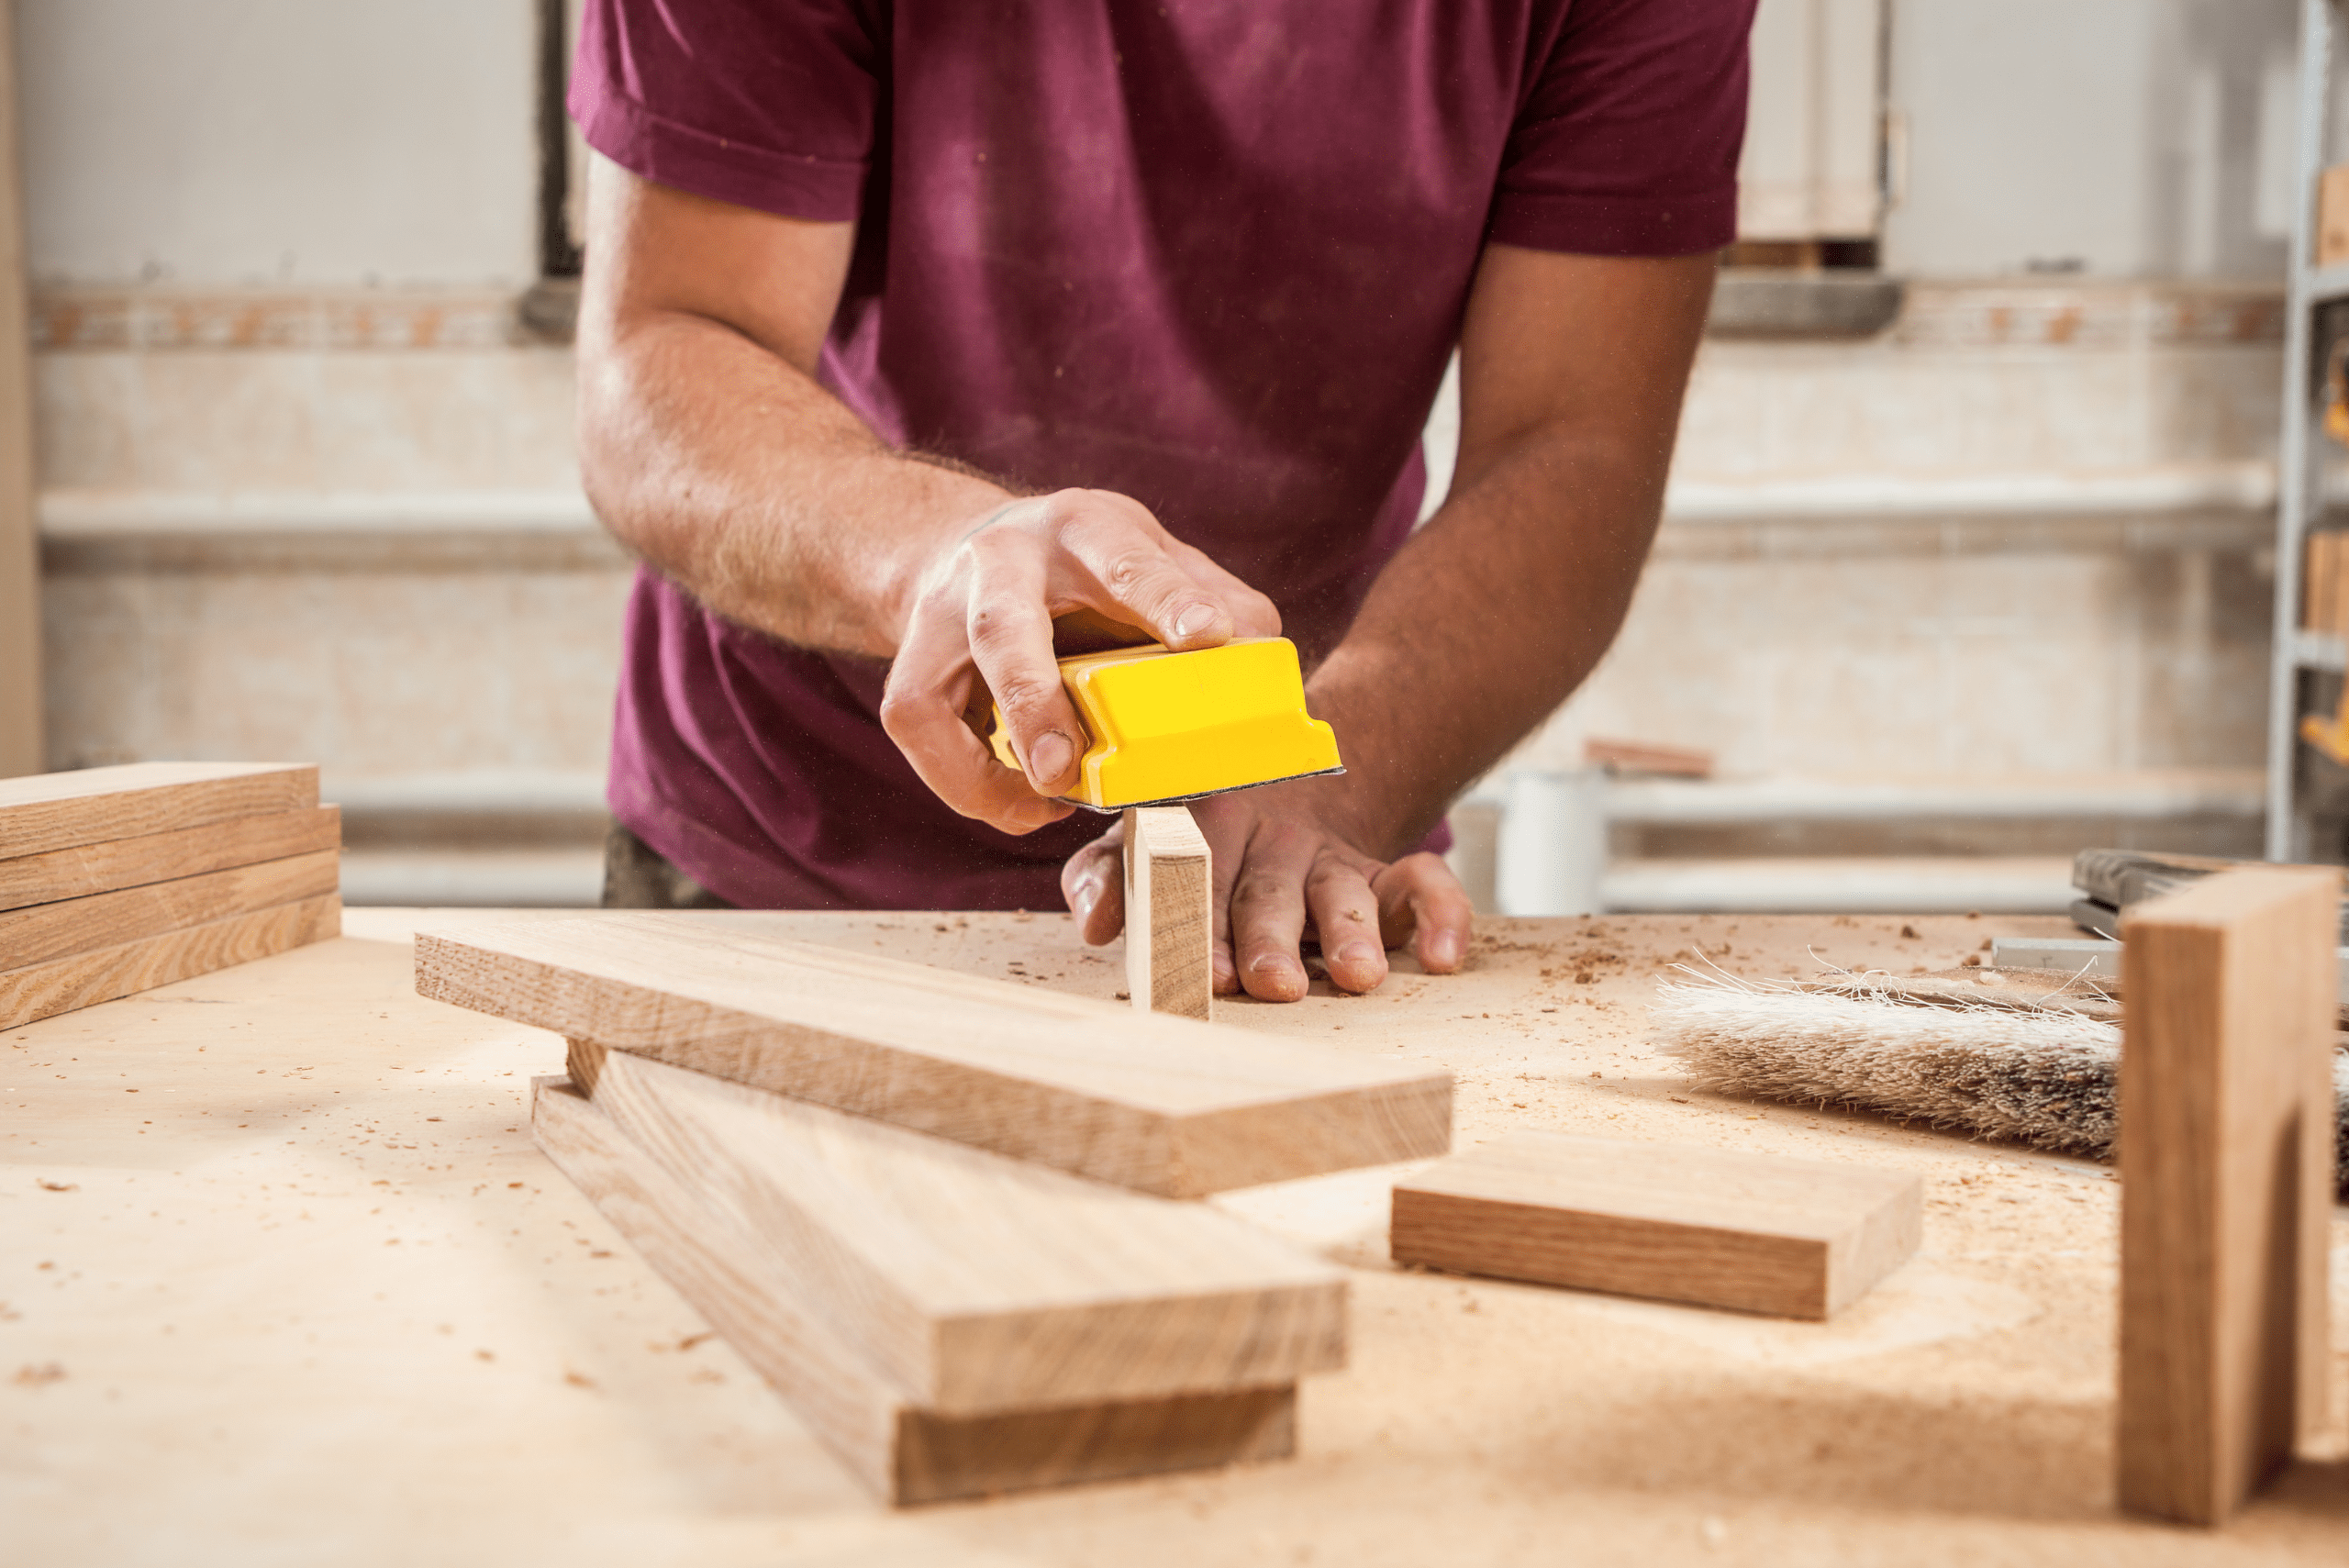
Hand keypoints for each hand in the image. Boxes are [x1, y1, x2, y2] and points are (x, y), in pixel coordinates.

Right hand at [879, 489, 1280, 832]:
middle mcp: (1001, 564)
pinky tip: (1029, 806)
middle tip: (1065, 766)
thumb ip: (1210, 597)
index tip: (1209, 637)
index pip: (1126, 559)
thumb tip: (1259, 655)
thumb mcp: (1153, 559)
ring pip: (931, 695)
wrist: (970, 551)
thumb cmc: (1088, 569)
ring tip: (1045, 801)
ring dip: (984, 765)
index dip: (1167, 599)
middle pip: (1003, 628)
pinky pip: (922, 740)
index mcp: (1081, 529)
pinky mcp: (910, 674)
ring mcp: (942, 618)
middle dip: (1033, 700)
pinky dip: (971, 787)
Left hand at [1058, 781, 1473, 1000]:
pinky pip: (1424, 884)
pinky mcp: (1390, 875)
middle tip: (1274, 984)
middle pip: (1271, 891)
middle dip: (1271, 939)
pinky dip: (1442, 915)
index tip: (1208, 973)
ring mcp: (1334, 858)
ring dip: (1350, 932)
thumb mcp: (1140, 844)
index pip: (1200, 877)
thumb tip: (1093, 925)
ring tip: (1357, 978)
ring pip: (1344, 889)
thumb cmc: (1198, 843)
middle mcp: (1273, 841)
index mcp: (1207, 829)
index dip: (1204, 924)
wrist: (1292, 790)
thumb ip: (1108, 877)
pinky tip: (1443, 960)